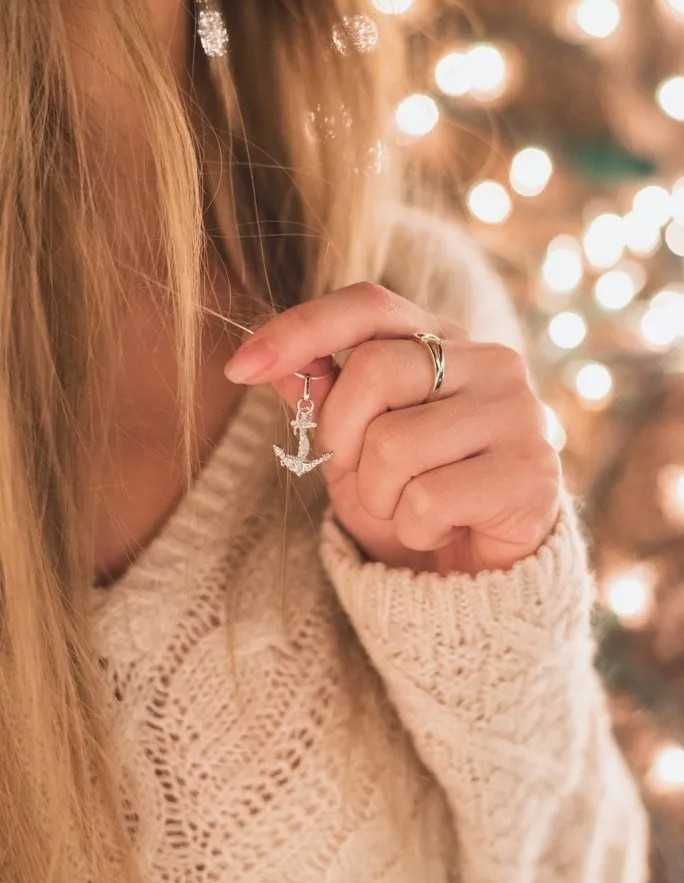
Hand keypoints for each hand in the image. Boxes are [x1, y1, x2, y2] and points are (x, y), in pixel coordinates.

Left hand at [224, 283, 560, 575]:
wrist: (480, 576)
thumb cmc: (415, 499)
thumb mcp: (353, 449)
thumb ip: (322, 398)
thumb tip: (269, 363)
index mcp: (444, 341)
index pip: (369, 306)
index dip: (300, 329)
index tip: (238, 367)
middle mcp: (491, 362)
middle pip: (373, 372)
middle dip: (343, 439)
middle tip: (366, 475)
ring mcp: (517, 414)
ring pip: (393, 445)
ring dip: (380, 496)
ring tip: (410, 508)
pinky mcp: (532, 473)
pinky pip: (428, 500)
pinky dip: (415, 529)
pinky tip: (443, 529)